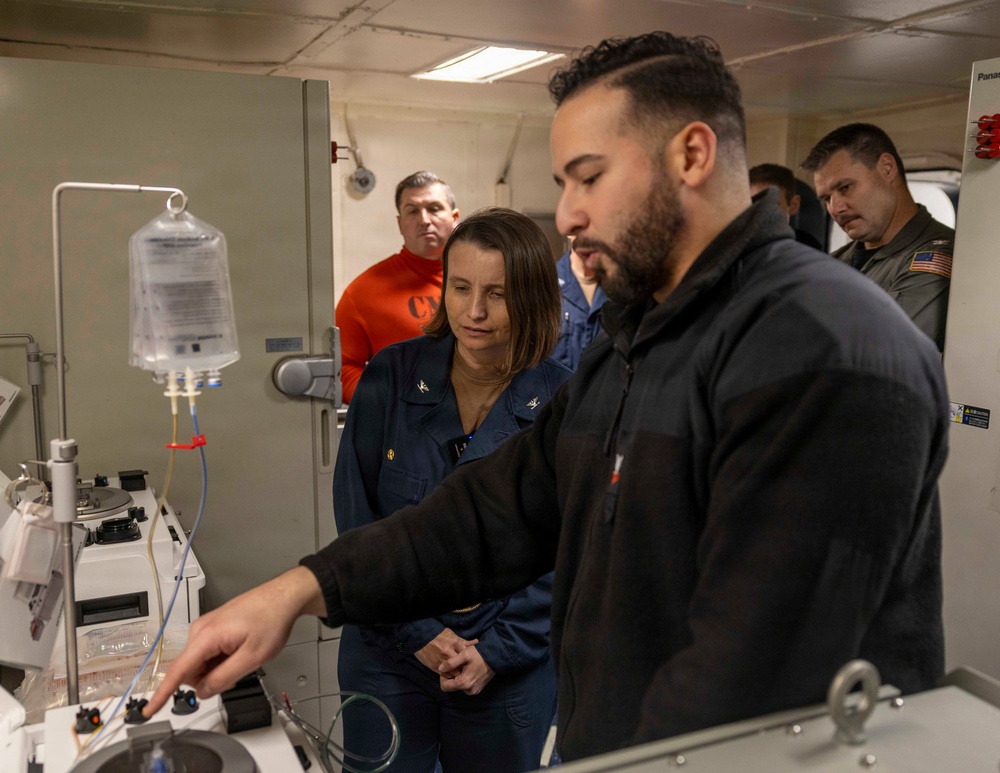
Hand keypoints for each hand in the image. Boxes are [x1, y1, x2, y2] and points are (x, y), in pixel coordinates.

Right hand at [143, 566, 325, 716]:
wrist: (282, 598)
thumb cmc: (271, 619)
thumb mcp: (252, 658)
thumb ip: (224, 678)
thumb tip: (203, 692)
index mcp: (206, 636)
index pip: (177, 671)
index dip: (162, 694)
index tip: (148, 710)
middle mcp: (201, 630)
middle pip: (190, 670)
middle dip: (208, 679)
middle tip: (236, 670)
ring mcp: (206, 628)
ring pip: (200, 663)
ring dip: (216, 669)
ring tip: (241, 656)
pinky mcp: (213, 628)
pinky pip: (208, 654)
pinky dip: (220, 660)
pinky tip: (238, 651)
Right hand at [413, 628, 474, 676]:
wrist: (421, 638)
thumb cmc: (438, 635)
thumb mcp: (452, 634)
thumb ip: (464, 641)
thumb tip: (476, 642)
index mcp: (455, 643)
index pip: (467, 654)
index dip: (470, 660)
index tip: (472, 663)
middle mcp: (449, 652)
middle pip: (462, 665)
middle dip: (465, 669)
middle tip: (469, 672)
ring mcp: (442, 660)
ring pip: (454, 672)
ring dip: (458, 675)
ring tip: (461, 676)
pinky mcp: (435, 667)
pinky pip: (445, 675)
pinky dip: (449, 676)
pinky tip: (452, 676)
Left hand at [438, 645, 494, 694]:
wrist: (495, 656)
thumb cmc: (479, 654)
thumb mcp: (464, 654)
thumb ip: (450, 663)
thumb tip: (440, 669)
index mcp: (464, 683)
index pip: (445, 687)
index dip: (443, 677)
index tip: (447, 668)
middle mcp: (469, 690)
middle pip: (452, 687)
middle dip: (451, 677)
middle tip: (456, 665)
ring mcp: (474, 691)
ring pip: (458, 687)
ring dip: (458, 678)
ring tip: (463, 667)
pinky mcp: (478, 689)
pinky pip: (466, 687)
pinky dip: (464, 679)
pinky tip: (468, 670)